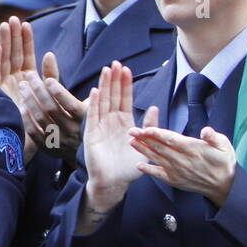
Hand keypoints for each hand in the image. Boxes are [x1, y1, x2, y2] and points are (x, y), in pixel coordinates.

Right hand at [0, 16, 39, 160]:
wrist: (32, 145)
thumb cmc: (46, 124)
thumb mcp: (56, 97)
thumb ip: (53, 76)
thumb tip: (50, 54)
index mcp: (29, 81)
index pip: (26, 56)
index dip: (26, 40)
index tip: (26, 24)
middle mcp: (15, 82)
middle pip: (13, 55)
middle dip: (13, 37)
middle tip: (12, 18)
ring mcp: (5, 87)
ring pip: (4, 61)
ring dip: (4, 43)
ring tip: (5, 26)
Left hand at [18, 51, 87, 162]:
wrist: (80, 147)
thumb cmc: (76, 113)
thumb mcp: (74, 95)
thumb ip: (58, 76)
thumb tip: (48, 54)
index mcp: (86, 117)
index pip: (70, 104)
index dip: (58, 91)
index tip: (45, 78)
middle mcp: (74, 131)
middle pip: (52, 109)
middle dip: (38, 91)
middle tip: (28, 77)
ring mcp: (60, 141)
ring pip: (41, 119)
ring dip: (29, 101)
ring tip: (22, 87)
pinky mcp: (49, 149)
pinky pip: (34, 132)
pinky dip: (26, 118)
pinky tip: (19, 106)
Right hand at [81, 62, 145, 223]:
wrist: (115, 183)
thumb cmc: (129, 167)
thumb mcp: (146, 145)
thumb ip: (150, 126)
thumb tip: (154, 107)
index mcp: (125, 123)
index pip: (125, 99)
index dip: (125, 84)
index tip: (126, 69)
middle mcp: (112, 122)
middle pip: (113, 96)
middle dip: (114, 80)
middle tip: (115, 63)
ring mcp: (100, 127)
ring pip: (102, 102)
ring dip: (104, 86)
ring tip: (106, 71)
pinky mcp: (91, 134)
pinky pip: (93, 116)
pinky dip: (93, 103)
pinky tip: (95, 91)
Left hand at [129, 123, 237, 206]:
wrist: (224, 185)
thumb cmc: (222, 162)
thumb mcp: (224, 146)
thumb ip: (214, 137)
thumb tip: (206, 131)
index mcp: (194, 150)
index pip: (173, 140)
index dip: (159, 134)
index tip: (146, 129)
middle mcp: (183, 161)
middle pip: (161, 148)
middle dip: (145, 139)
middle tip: (132, 131)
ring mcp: (177, 171)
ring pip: (157, 158)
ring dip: (143, 150)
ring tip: (132, 142)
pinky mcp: (174, 180)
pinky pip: (159, 174)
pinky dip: (148, 170)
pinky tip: (139, 165)